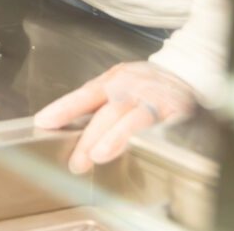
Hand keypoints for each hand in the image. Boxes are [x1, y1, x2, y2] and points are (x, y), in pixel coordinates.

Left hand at [33, 60, 196, 172]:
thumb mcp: (120, 85)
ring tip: (98, 155)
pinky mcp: (176, 111)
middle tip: (75, 161)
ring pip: (132, 118)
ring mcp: (153, 98)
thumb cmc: (148, 85)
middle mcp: (131, 87)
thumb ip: (99, 104)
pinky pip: (161, 127)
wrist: (188, 72)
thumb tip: (68, 127)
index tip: (44, 122)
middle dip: (89, 137)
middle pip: (106, 112)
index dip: (64, 108)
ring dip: (114, 137)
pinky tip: (138, 149)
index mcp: (112, 80)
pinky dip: (148, 139)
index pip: (84, 95)